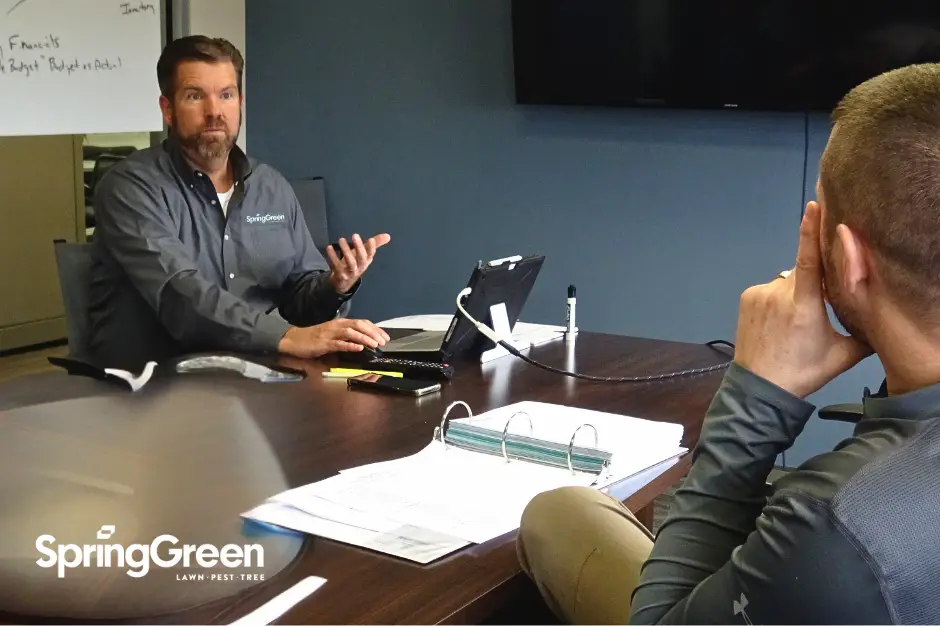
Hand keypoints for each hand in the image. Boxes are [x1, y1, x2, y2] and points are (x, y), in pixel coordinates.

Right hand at [277, 318, 389, 358]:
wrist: (294, 339)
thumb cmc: (314, 338)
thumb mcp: (333, 334)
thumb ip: (347, 336)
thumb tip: (363, 341)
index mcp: (341, 323)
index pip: (362, 322)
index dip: (375, 329)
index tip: (385, 336)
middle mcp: (337, 326)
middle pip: (359, 325)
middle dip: (373, 333)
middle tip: (383, 341)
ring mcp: (330, 334)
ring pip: (351, 333)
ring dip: (364, 338)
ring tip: (375, 344)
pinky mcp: (324, 343)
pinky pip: (339, 343)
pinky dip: (350, 345)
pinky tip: (358, 348)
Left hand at [326, 233, 390, 293]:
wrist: (343, 282)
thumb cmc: (355, 264)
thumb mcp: (364, 254)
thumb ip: (375, 244)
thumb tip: (387, 236)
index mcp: (366, 261)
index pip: (371, 254)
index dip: (371, 247)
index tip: (371, 239)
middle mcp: (360, 267)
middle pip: (361, 258)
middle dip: (359, 247)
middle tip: (355, 235)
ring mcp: (350, 272)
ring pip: (350, 262)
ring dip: (346, 251)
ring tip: (341, 239)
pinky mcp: (339, 274)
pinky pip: (336, 265)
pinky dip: (332, 256)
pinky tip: (329, 247)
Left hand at [733, 201, 870, 397]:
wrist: (759, 388)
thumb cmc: (803, 372)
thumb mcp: (844, 355)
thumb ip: (865, 330)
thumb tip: (884, 314)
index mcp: (804, 303)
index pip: (809, 260)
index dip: (811, 232)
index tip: (813, 206)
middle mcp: (779, 292)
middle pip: (804, 273)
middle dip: (815, 284)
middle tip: (816, 313)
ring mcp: (759, 294)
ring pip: (787, 281)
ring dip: (795, 293)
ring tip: (793, 324)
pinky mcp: (746, 297)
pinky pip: (770, 289)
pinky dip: (778, 299)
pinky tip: (777, 322)